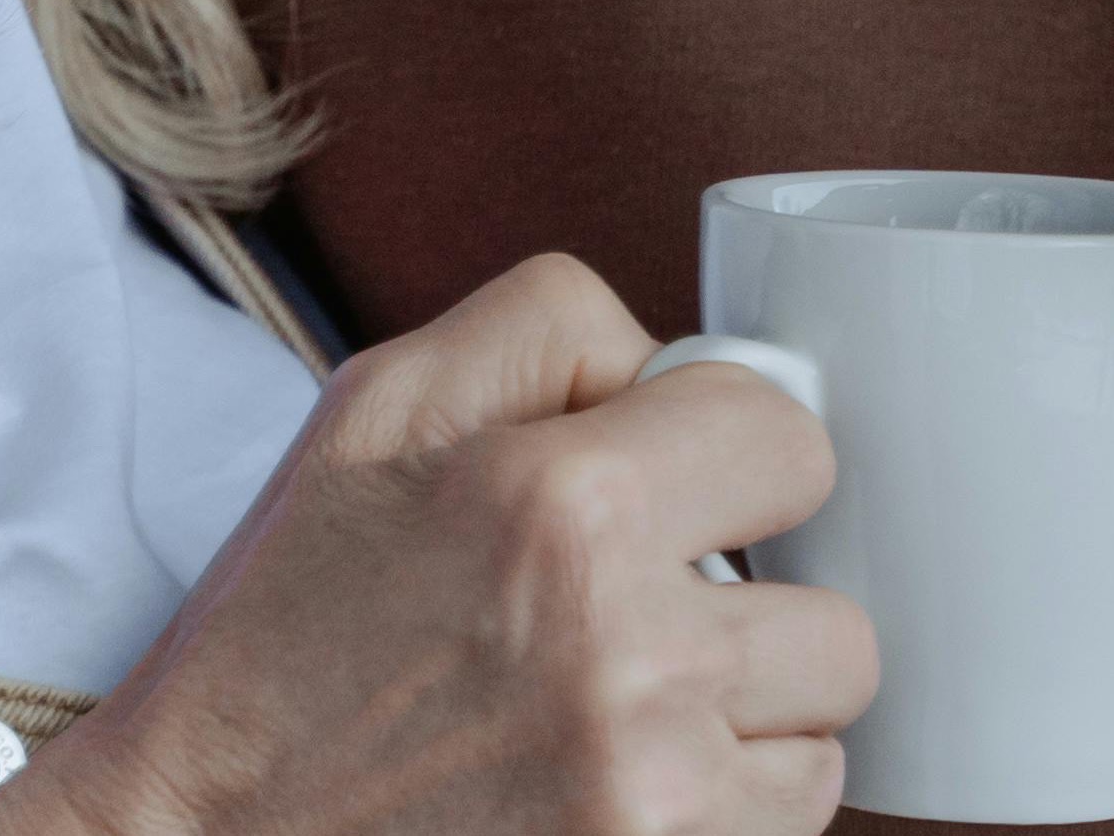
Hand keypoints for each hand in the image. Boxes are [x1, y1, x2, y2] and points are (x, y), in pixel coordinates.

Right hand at [4, 254, 873, 835]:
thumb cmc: (278, 641)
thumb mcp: (370, 414)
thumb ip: (547, 328)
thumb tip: (683, 359)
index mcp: (561, 504)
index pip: (791, 437)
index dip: (729, 461)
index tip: (671, 498)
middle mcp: (626, 654)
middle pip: (835, 614)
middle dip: (748, 614)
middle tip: (633, 630)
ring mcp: (652, 799)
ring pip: (822, 736)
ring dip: (745, 730)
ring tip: (615, 723)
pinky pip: (786, 832)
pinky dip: (722, 818)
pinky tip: (609, 796)